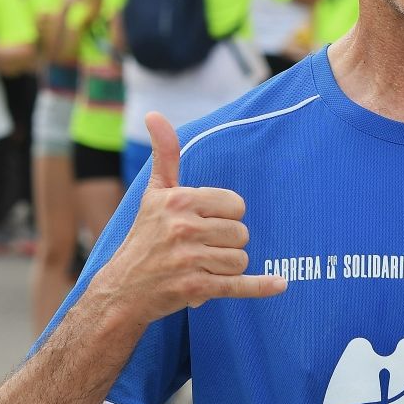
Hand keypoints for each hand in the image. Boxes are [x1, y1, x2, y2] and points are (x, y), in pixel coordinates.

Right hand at [95, 112, 284, 324]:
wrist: (122, 290)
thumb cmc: (145, 237)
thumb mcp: (154, 193)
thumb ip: (165, 154)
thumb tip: (154, 114)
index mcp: (179, 200)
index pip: (236, 205)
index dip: (226, 216)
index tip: (206, 223)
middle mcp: (183, 228)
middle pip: (240, 233)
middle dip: (227, 242)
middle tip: (202, 248)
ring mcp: (189, 260)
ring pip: (240, 259)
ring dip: (227, 266)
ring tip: (204, 267)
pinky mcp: (194, 288)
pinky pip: (238, 285)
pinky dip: (261, 287)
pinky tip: (280, 284)